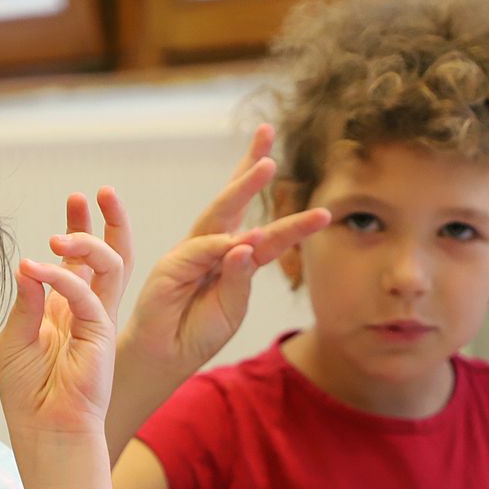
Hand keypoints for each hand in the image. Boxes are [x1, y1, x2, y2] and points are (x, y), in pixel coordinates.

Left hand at [0, 188, 130, 439]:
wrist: (45, 432)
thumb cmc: (28, 394)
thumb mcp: (15, 340)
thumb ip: (25, 302)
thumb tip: (28, 263)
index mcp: (66, 311)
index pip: (79, 262)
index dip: (79, 230)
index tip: (77, 201)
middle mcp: (87, 311)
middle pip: (106, 256)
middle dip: (101, 222)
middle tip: (88, 194)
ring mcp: (98, 322)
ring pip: (110, 267)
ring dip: (86, 242)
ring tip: (61, 232)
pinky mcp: (102, 335)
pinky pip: (88, 296)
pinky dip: (62, 278)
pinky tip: (38, 268)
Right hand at [122, 124, 328, 375]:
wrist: (164, 356)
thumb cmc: (199, 331)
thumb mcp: (232, 307)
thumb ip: (241, 277)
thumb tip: (247, 244)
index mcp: (235, 258)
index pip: (263, 227)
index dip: (290, 217)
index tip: (324, 211)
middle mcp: (214, 247)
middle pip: (233, 199)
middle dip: (251, 166)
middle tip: (269, 132)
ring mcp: (192, 252)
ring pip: (221, 215)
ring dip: (243, 188)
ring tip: (268, 166)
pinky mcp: (172, 265)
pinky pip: (204, 249)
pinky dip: (224, 245)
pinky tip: (245, 241)